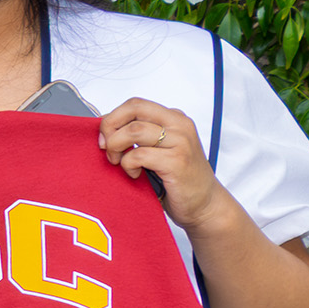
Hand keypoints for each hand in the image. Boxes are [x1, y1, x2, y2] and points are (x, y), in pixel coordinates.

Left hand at [99, 97, 219, 223]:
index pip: (135, 103)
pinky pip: (139, 155)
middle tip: (106, 148)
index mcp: (174, 118)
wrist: (204, 204)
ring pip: (134, 130)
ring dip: (116, 147)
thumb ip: (138, 135)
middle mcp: (179, 125)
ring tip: (119, 163)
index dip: (112, 118)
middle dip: (110, 127)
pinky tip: (134, 175)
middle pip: (134, 108)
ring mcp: (180, 142)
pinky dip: (127, 165)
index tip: (103, 138)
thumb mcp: (157, 149)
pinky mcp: (177, 161)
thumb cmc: (176, 179)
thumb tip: (104, 127)